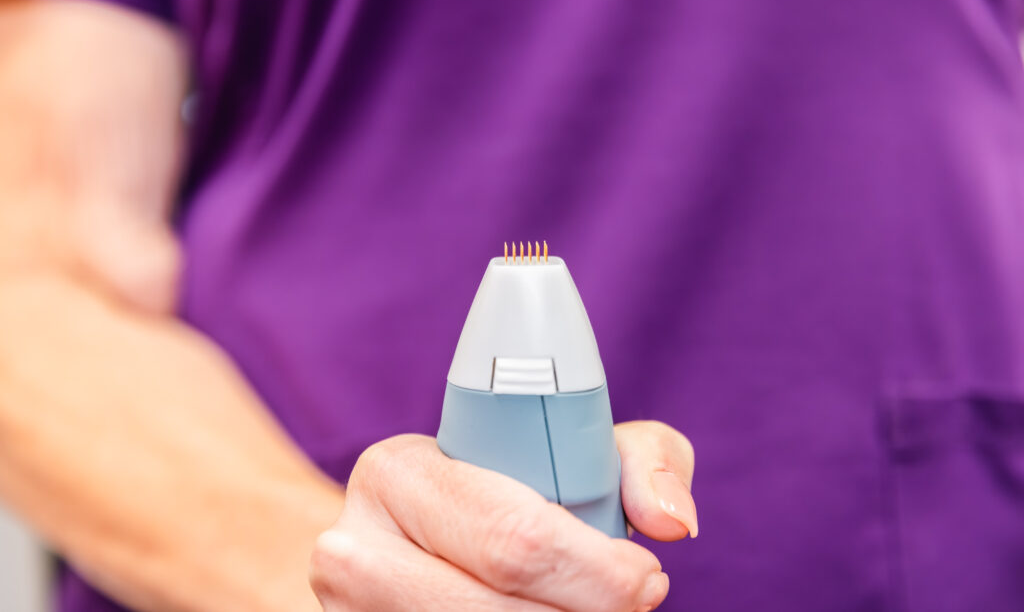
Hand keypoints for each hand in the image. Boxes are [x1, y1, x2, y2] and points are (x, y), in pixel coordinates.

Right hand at [310, 421, 696, 610]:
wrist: (420, 541)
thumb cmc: (513, 489)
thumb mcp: (579, 450)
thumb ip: (645, 461)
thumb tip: (672, 522)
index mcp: (397, 473)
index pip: (512, 537)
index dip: (596, 572)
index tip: (646, 576)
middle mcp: (352, 549)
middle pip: (495, 610)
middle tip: (635, 603)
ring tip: (596, 609)